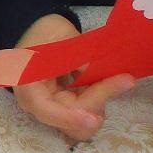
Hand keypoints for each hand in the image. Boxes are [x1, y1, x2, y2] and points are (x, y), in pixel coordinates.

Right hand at [9, 14, 134, 142]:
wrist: (43, 29)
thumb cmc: (46, 32)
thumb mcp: (60, 38)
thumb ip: (78, 58)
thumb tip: (97, 73)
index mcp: (27, 85)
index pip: (46, 111)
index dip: (70, 118)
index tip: (93, 119)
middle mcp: (37, 103)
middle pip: (70, 119)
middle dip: (97, 101)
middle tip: (124, 80)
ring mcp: (53, 106)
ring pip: (81, 123)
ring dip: (100, 104)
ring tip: (116, 81)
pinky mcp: (66, 106)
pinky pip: (85, 114)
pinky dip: (99, 101)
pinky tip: (107, 83)